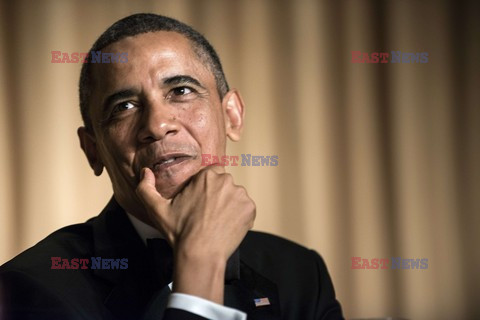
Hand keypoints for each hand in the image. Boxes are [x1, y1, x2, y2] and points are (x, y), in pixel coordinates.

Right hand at [136, 166, 255, 302]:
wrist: (200, 255)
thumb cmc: (179, 232)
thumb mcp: (156, 209)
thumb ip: (146, 188)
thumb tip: (145, 172)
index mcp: (207, 176)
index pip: (211, 174)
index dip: (205, 189)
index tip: (199, 203)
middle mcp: (226, 181)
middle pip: (224, 184)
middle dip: (217, 195)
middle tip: (207, 214)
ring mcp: (241, 195)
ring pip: (235, 196)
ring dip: (229, 205)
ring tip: (217, 222)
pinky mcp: (250, 209)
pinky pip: (245, 208)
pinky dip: (239, 216)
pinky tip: (226, 227)